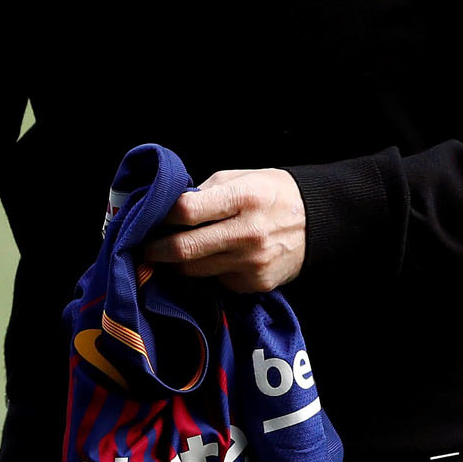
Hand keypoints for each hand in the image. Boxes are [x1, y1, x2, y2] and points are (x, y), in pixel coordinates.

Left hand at [138, 168, 306, 293]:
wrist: (318, 221)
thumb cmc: (272, 193)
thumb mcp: (240, 178)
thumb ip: (205, 192)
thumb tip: (170, 210)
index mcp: (242, 199)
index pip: (186, 212)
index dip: (161, 216)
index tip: (150, 219)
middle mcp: (247, 234)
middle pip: (184, 249)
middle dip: (156, 250)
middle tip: (144, 248)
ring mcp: (252, 263)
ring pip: (195, 271)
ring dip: (177, 264)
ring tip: (171, 254)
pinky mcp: (255, 283)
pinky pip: (217, 281)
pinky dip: (208, 272)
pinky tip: (210, 260)